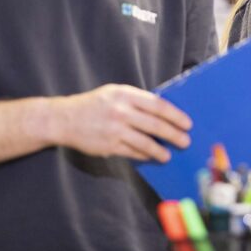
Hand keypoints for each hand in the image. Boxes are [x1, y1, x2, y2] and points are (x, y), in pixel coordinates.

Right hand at [50, 84, 191, 161]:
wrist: (63, 119)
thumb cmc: (95, 104)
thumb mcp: (116, 94)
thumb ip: (138, 101)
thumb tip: (165, 113)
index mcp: (126, 95)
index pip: (158, 105)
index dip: (175, 115)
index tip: (187, 123)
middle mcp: (121, 111)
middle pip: (155, 125)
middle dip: (174, 134)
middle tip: (185, 141)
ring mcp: (114, 130)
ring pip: (145, 142)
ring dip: (160, 150)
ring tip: (169, 155)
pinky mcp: (108, 146)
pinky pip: (132, 152)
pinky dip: (144, 155)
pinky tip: (151, 156)